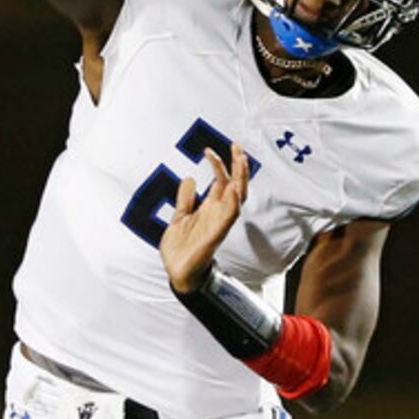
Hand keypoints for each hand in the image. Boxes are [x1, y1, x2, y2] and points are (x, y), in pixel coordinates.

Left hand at [159, 146, 249, 293]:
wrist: (177, 272)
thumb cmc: (182, 247)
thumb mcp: (180, 216)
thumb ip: (186, 199)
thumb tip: (190, 178)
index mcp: (210, 208)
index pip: (222, 182)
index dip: (219, 165)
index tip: (209, 149)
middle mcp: (218, 214)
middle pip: (235, 186)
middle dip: (238, 167)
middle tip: (236, 146)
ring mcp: (218, 224)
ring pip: (236, 199)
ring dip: (240, 180)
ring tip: (241, 162)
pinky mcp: (215, 236)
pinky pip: (228, 218)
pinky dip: (232, 203)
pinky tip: (232, 189)